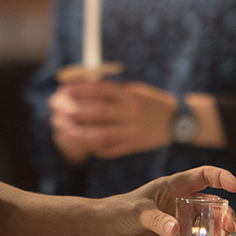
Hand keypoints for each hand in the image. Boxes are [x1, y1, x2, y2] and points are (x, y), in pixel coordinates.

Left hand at [48, 79, 177, 160]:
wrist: (178, 121)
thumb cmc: (150, 102)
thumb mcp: (135, 90)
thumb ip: (113, 90)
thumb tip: (83, 86)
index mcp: (130, 94)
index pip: (101, 90)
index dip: (80, 89)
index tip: (63, 90)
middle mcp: (131, 112)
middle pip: (99, 112)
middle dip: (76, 111)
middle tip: (58, 110)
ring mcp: (133, 131)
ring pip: (103, 135)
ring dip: (81, 135)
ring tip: (64, 133)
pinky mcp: (135, 146)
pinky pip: (113, 149)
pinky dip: (97, 148)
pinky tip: (83, 146)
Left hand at [90, 165, 235, 235]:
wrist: (101, 231)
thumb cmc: (117, 212)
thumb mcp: (137, 212)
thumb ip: (156, 220)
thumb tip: (176, 230)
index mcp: (173, 186)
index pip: (203, 176)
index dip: (222, 177)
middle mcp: (180, 202)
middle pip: (212, 203)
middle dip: (225, 212)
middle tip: (229, 227)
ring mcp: (178, 221)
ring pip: (207, 223)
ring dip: (220, 229)